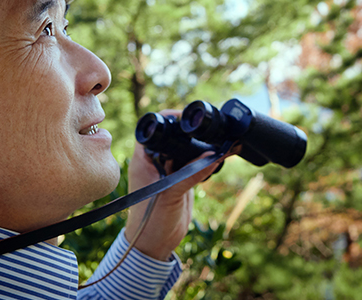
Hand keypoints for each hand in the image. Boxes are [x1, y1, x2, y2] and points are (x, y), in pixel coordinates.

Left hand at [124, 109, 221, 260]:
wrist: (154, 244)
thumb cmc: (150, 220)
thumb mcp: (171, 194)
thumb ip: (191, 174)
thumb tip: (214, 155)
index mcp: (143, 160)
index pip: (152, 129)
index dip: (168, 118)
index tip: (186, 117)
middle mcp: (154, 162)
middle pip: (171, 137)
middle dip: (188, 132)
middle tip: (207, 129)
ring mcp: (168, 171)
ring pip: (184, 150)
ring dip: (199, 147)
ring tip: (217, 142)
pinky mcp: (180, 181)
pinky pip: (194, 165)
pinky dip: (205, 160)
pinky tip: (218, 157)